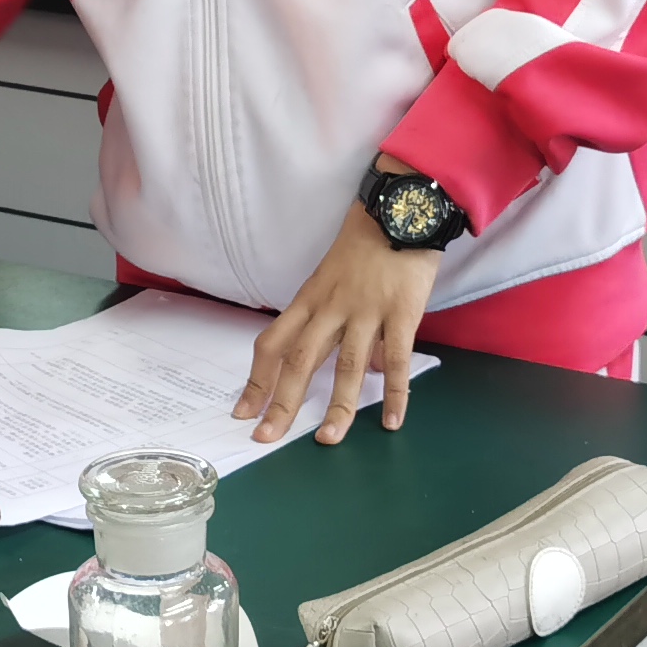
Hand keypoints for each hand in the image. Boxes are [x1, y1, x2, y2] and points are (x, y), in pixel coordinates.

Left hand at [238, 198, 443, 445]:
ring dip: (335, 405)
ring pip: (344, 365)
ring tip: (327, 439)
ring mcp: (365, 310)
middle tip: (266, 438)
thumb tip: (359, 366)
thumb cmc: (369, 240)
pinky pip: (395, 358)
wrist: (402, 207)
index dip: (256, 379)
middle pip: (299, 360)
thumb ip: (337, 319)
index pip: (273, 343)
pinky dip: (394, 392)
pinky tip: (392, 420)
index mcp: (310, 299)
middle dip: (281, 403)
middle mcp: (331, 307)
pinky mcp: (401, 312)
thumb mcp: (336, 276)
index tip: (243, 410)